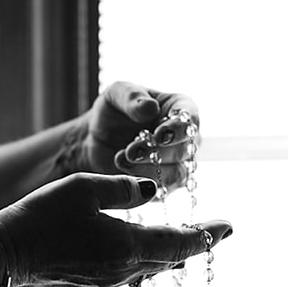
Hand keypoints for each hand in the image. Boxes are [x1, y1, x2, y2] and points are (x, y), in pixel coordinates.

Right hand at [0, 172, 230, 286]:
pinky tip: (156, 249)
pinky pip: (137, 269)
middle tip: (220, 230)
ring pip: (156, 265)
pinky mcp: (97, 278)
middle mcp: (124, 268)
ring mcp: (110, 277)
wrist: (7, 254)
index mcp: (127, 246)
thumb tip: (152, 189)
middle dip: (197, 242)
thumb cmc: (42, 216)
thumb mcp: (85, 188)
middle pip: (173, 257)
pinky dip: (155, 256)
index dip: (207, 234)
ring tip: (194, 236)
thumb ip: (124, 188)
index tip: (230, 226)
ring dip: (177, 250)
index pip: (180, 241)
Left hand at [72, 81, 199, 191]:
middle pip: (184, 150)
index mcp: (180, 109)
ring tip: (121, 160)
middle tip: (131, 151)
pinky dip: (142, 186)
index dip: (178, 129)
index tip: (160, 135)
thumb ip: (132, 97)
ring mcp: (177, 164)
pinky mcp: (164, 186)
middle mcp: (185, 139)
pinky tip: (122, 173)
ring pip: (176, 175)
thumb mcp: (116, 94)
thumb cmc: (114, 110)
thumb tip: (151, 107)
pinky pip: (161, 192)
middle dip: (158, 152)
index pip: (190, 120)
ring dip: (150, 171)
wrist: (97, 138)